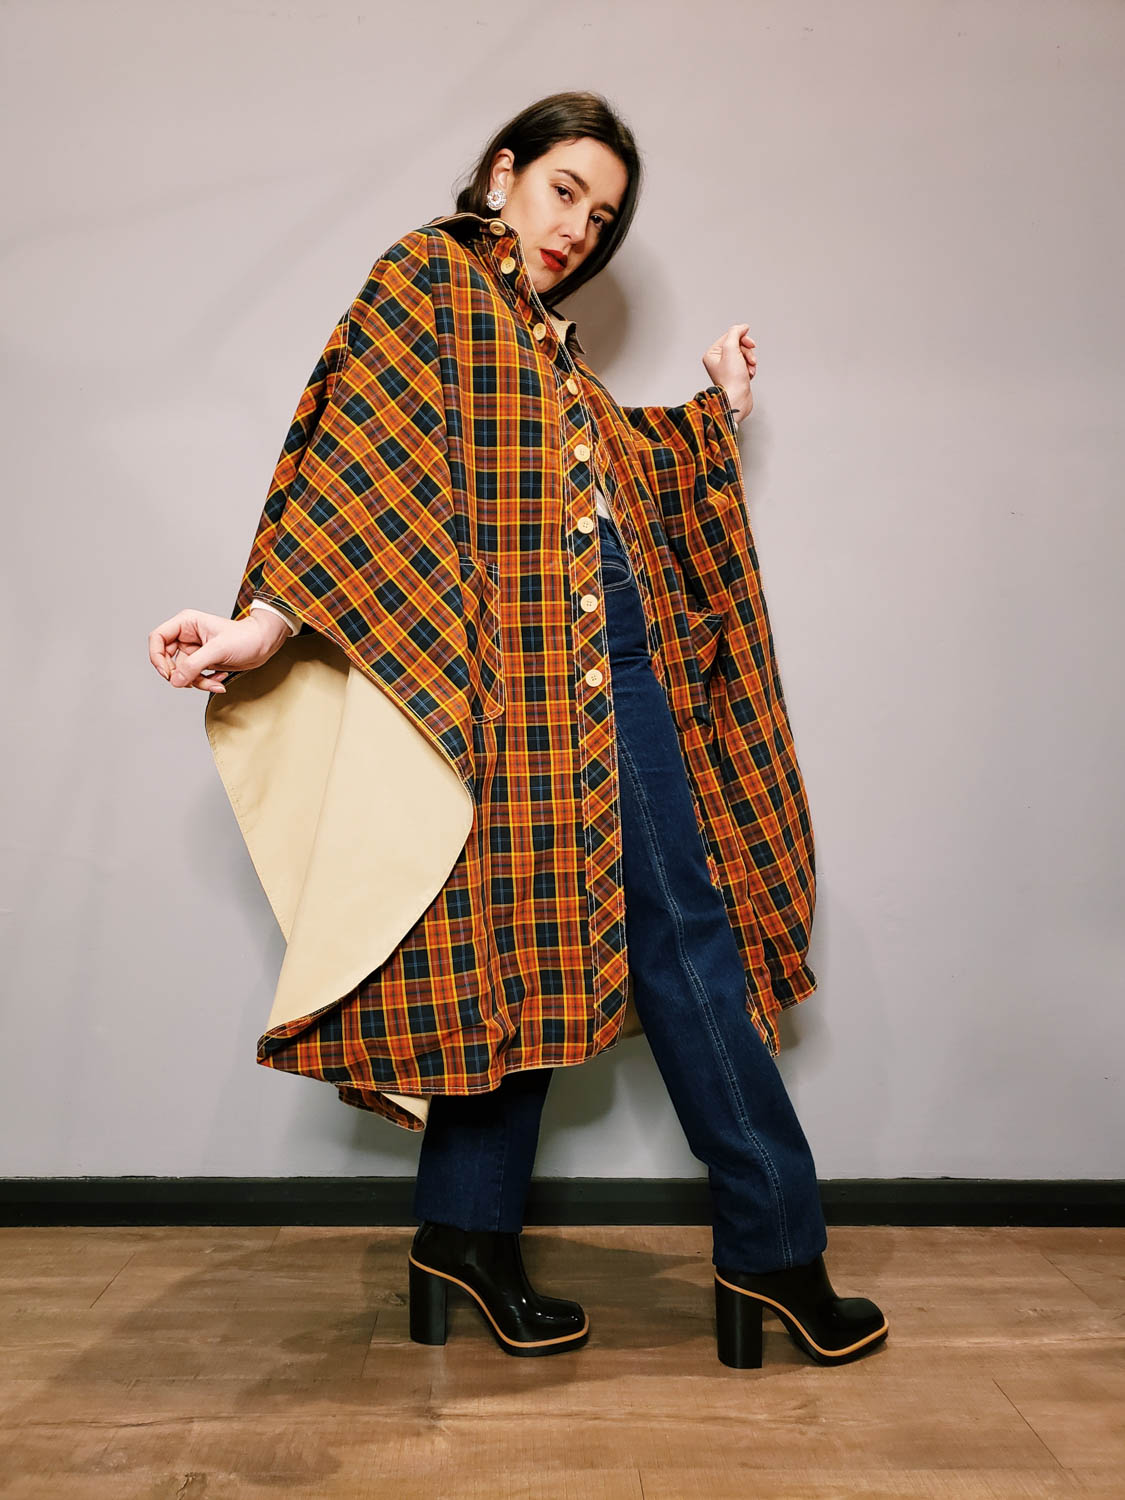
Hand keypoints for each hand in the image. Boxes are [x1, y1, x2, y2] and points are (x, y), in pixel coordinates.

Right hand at [148, 609, 289, 693]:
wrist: (264, 645)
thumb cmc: (246, 638)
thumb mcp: (219, 650)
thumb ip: (194, 665)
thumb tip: (175, 681)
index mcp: (186, 623)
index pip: (157, 638)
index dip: (157, 657)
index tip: (167, 673)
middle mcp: (186, 636)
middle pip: (166, 659)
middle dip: (180, 674)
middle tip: (191, 681)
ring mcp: (194, 650)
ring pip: (181, 672)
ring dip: (196, 682)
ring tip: (215, 683)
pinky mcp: (202, 662)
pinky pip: (193, 677)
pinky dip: (205, 683)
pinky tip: (220, 681)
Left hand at [701, 323, 756, 424]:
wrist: (737, 399)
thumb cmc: (731, 380)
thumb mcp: (731, 349)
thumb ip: (735, 333)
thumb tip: (742, 327)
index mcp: (712, 354)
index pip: (729, 337)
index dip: (741, 338)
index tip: (750, 344)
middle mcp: (718, 361)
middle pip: (737, 345)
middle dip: (747, 351)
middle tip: (750, 358)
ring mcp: (727, 369)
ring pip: (743, 355)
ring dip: (750, 360)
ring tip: (749, 369)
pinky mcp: (736, 375)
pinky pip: (746, 365)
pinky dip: (750, 368)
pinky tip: (749, 374)